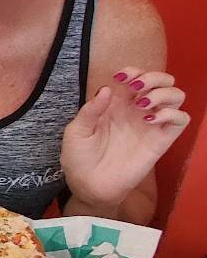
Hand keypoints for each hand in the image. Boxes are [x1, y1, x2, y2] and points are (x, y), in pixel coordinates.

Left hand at [61, 68, 188, 209]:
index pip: (137, 76)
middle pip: (162, 81)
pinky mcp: (160, 141)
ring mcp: (151, 125)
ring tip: (143, 105)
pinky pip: (181, 120)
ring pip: (176, 96)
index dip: (133, 70)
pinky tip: (151, 120)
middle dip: (154, 77)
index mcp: (118, 103)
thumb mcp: (76, 131)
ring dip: (164, 93)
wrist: (88, 186)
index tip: (121, 78)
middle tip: (137, 89)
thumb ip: (90, 109)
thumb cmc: (79, 158)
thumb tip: (108, 89)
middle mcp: (137, 110)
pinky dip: (172, 113)